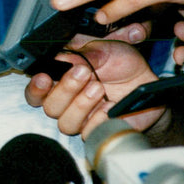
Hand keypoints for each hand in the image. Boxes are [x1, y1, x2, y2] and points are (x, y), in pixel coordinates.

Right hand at [24, 40, 160, 138]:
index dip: (36, 88)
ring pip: (66, 123)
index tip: (45, 78)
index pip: (36, 92)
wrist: (146, 82)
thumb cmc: (122, 64)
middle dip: (65, 90)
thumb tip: (64, 58)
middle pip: (50, 107)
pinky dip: (98, 119)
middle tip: (83, 73)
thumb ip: (83, 53)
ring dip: (81, 105)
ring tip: (99, 88)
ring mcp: (82, 119)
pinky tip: (110, 106)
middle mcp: (67, 103)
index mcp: (61, 81)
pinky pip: (88, 133)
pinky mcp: (98, 131)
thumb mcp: (104, 50)